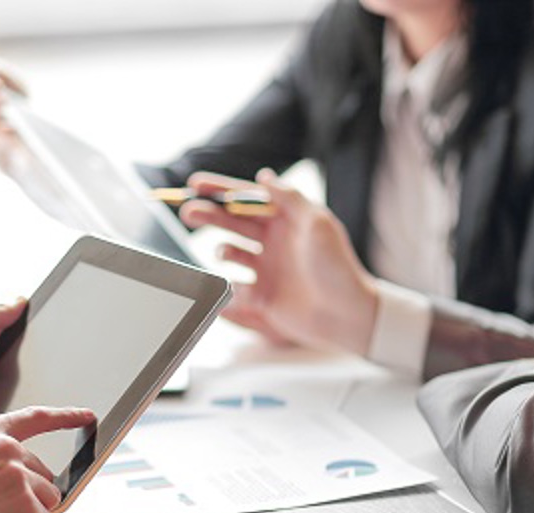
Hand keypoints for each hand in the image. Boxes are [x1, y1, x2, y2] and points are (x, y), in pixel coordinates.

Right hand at [179, 169, 379, 355]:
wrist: (346, 314)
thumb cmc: (338, 267)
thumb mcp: (317, 223)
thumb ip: (289, 197)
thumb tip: (264, 176)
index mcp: (286, 220)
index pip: (247, 199)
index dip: (220, 190)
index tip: (195, 184)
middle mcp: (272, 241)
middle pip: (231, 222)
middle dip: (208, 215)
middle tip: (188, 212)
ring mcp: (265, 268)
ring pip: (229, 252)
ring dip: (221, 250)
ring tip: (223, 253)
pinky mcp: (260, 295)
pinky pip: (234, 287)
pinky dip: (227, 286)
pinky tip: (232, 287)